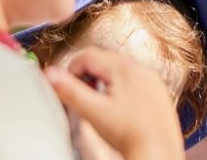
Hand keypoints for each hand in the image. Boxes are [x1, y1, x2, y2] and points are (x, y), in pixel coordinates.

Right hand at [46, 47, 184, 159]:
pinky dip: (121, 89)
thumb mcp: (92, 111)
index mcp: (123, 67)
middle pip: (103, 60)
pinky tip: (119, 110)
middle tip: (84, 99)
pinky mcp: (157, 90)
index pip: (88, 55)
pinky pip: (134, 81)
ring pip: (118, 70)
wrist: (157, 150)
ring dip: (104, 82)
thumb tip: (50, 74)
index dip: (72, 70)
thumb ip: (70, 90)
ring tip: (101, 106)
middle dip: (88, 76)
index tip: (68, 88)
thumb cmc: (128, 133)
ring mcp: (150, 79)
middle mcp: (140, 68)